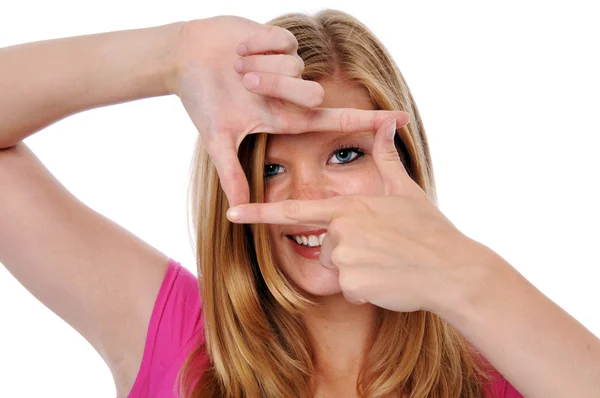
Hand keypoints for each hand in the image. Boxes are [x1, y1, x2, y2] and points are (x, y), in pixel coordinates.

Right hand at [171, 16, 409, 205]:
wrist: (186, 57)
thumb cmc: (202, 98)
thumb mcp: (216, 138)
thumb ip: (230, 173)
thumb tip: (238, 209)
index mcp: (283, 116)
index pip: (333, 121)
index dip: (367, 121)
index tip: (401, 120)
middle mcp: (291, 92)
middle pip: (311, 95)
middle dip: (277, 88)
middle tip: (244, 82)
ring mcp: (288, 65)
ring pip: (295, 68)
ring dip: (259, 67)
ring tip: (236, 66)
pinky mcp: (280, 38)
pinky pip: (282, 42)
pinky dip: (256, 45)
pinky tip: (240, 48)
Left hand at [225, 119, 491, 313]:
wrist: (451, 269)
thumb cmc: (429, 230)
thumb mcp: (406, 190)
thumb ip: (387, 158)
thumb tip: (387, 123)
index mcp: (348, 206)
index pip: (294, 210)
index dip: (259, 213)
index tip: (231, 214)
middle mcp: (341, 229)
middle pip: (327, 245)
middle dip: (350, 252)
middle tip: (383, 250)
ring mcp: (345, 256)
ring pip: (339, 269)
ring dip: (360, 271)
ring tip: (388, 264)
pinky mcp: (352, 283)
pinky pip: (350, 290)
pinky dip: (368, 290)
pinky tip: (389, 280)